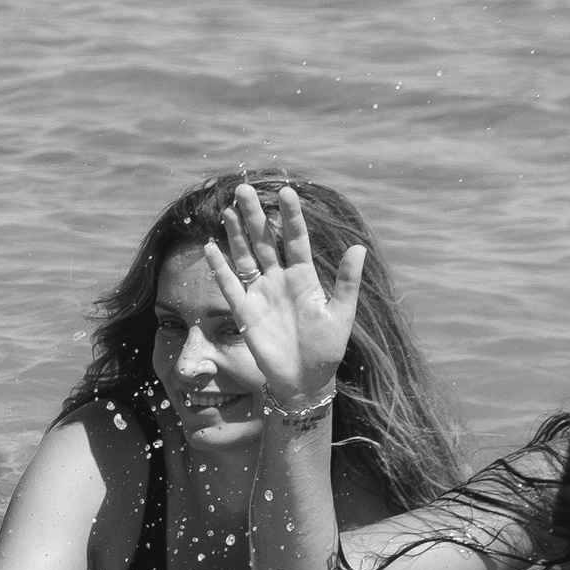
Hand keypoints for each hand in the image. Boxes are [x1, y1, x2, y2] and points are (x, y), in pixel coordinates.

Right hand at [203, 183, 364, 408]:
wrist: (305, 380)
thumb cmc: (327, 348)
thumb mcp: (341, 315)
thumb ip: (347, 281)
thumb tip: (359, 247)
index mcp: (304, 277)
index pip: (295, 239)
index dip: (291, 216)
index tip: (286, 191)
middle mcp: (280, 280)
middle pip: (264, 241)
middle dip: (254, 215)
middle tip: (243, 189)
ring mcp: (260, 294)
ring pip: (245, 257)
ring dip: (236, 234)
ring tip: (227, 210)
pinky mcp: (244, 313)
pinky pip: (229, 285)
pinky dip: (219, 268)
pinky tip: (210, 248)